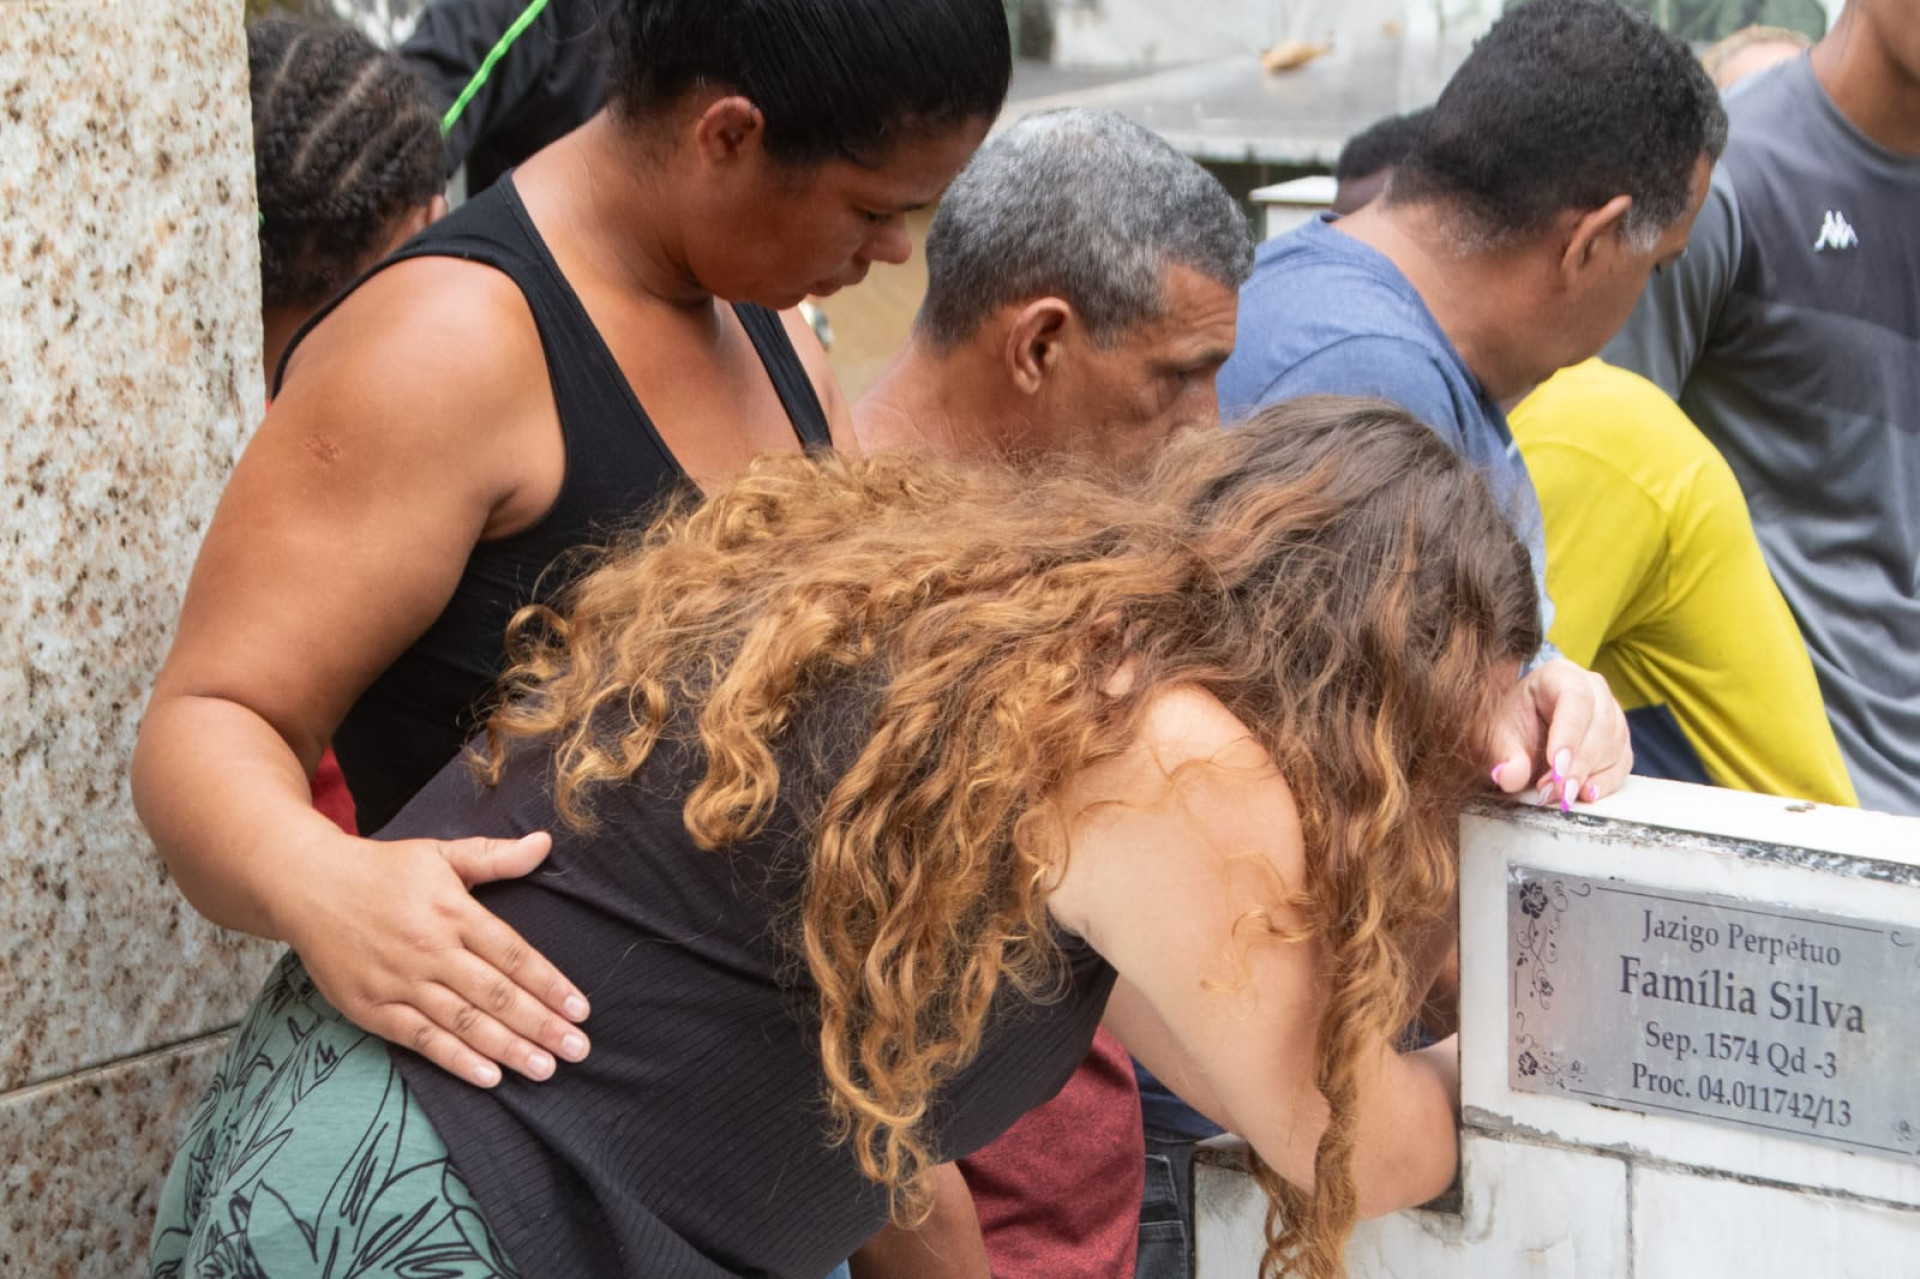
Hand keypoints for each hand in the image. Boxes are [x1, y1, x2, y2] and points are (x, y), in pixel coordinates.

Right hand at [281, 830, 591, 1087]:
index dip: (550, 984)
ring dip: (508, 1048)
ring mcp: (400, 982)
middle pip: (496, 994)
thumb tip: (544, 843)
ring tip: (545, 1069)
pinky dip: (456, 1060)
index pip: (513, 954)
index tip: (581, 1010)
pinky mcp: (372, 1008)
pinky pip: (421, 1040)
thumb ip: (494, 856)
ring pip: (464, 1022)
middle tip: (577, 1050)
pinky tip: (489, 1077)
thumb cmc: (382, 870)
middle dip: (541, 1025)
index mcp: (453, 911)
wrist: (306, 885)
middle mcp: (430, 950)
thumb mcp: (440, 854)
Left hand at [1485, 658, 1630, 809]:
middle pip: (1600, 724)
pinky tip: (1586, 794)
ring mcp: (1612, 714)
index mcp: (1559, 675)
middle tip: (1557, 790)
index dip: (1569, 733)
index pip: (1575, 698)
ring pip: (1614, 745)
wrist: (1522, 732)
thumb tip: (1510, 775)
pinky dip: (1605, 782)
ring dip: (1588, 774)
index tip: (1557, 765)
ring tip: (1559, 794)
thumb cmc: (1511, 725)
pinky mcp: (1619, 742)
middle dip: (1579, 763)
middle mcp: (1593, 689)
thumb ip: (1502, 755)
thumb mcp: (1496, 737)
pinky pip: (1621, 763)